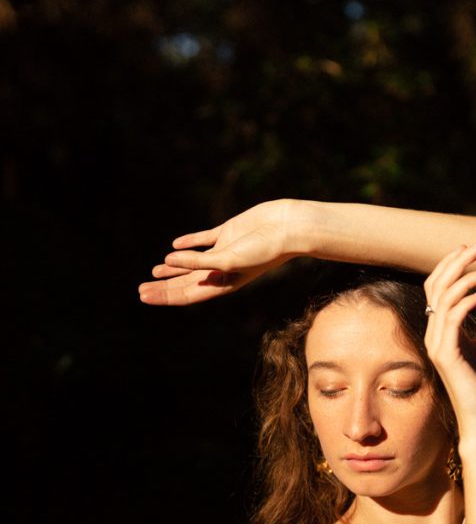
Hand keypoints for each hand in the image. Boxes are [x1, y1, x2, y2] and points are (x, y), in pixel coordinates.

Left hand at [138, 199, 296, 305]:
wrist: (287, 227)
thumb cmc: (264, 249)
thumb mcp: (229, 259)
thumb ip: (198, 261)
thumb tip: (167, 259)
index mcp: (223, 283)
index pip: (187, 294)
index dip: (164, 296)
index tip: (143, 296)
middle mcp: (222, 270)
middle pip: (186, 282)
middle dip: (163, 286)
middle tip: (140, 289)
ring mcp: (224, 250)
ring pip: (192, 263)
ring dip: (173, 268)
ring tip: (154, 271)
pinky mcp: (228, 232)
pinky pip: (203, 239)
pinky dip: (188, 243)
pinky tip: (174, 245)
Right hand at [424, 243, 475, 437]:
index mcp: (441, 330)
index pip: (438, 287)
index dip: (452, 264)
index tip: (475, 248)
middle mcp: (434, 334)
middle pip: (436, 286)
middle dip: (457, 261)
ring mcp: (436, 344)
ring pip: (442, 298)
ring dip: (466, 278)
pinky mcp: (445, 355)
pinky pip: (451, 318)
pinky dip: (468, 301)